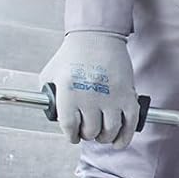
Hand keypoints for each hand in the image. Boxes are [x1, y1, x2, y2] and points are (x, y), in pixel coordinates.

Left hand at [41, 30, 138, 144]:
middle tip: (88, 130)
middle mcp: (89, 96)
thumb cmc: (72, 55)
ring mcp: (110, 97)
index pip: (69, 127)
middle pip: (90, 132)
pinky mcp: (127, 96)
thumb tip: (53, 115)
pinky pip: (129, 125)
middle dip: (88, 135)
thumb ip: (49, 96)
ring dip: (104, 137)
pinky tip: (118, 141)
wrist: (97, 36)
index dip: (71, 135)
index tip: (73, 136)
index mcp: (69, 92)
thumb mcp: (51, 74)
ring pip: (109, 132)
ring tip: (102, 134)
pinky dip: (124, 138)